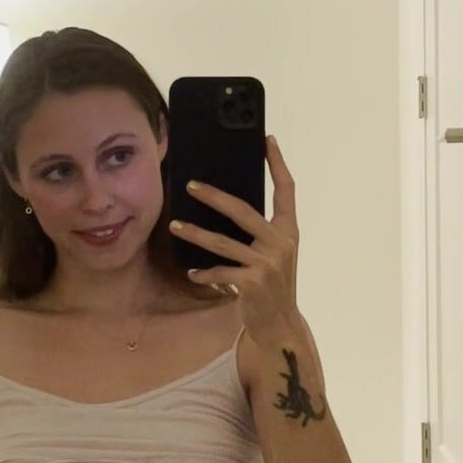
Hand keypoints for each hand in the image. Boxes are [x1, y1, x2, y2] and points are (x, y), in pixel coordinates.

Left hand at [169, 134, 298, 344]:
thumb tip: (226, 206)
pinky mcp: (253, 282)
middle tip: (190, 185)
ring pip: (223, 243)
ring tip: (175, 225)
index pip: (286, 190)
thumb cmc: (273, 283)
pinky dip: (204, 273)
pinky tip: (192, 273)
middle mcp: (281, 242)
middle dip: (214, 197)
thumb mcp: (274, 253)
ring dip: (195, 234)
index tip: (267, 141)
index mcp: (288, 230)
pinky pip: (221, 273)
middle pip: (242, 211)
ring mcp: (267, 263)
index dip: (278, 164)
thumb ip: (260, 231)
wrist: (280, 322)